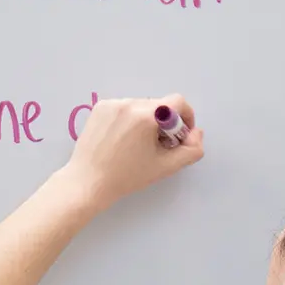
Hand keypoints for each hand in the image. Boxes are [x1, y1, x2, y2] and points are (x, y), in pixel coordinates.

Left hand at [59, 94, 204, 210]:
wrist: (88, 182)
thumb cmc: (127, 177)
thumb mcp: (165, 167)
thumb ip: (191, 150)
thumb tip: (196, 132)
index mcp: (147, 116)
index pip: (178, 102)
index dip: (186, 117)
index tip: (181, 135)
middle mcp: (130, 103)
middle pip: (159, 105)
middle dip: (165, 123)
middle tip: (159, 145)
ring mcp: (112, 103)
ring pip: (141, 106)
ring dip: (147, 120)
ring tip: (138, 145)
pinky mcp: (99, 107)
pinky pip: (124, 107)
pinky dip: (129, 119)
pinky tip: (122, 140)